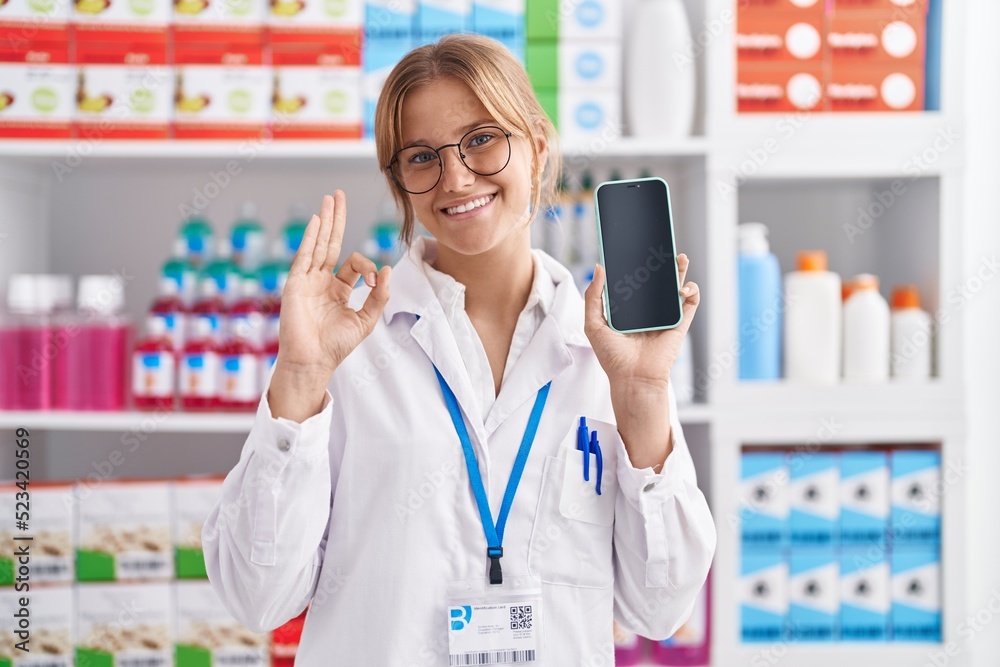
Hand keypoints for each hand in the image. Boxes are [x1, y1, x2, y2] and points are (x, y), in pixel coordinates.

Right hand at [269, 191, 390, 420]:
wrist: (313, 361)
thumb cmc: (336, 346)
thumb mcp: (366, 320)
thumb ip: (379, 296)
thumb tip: (386, 270)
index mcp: (337, 290)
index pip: (353, 263)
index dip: (367, 267)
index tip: (374, 281)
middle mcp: (321, 282)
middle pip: (330, 243)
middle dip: (337, 219)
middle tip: (339, 194)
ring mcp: (306, 281)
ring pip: (317, 244)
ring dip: (325, 220)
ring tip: (330, 198)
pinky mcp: (296, 284)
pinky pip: (304, 256)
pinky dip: (311, 238)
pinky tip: (319, 220)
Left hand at [583, 253, 699, 389]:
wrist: (633, 378)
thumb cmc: (612, 356)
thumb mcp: (594, 324)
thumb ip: (593, 296)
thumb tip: (599, 267)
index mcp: (628, 309)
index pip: (634, 282)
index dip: (636, 265)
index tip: (635, 247)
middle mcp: (647, 311)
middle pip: (656, 281)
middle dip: (661, 263)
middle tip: (661, 247)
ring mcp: (664, 317)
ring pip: (675, 289)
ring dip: (680, 272)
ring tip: (680, 257)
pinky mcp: (679, 325)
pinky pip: (690, 305)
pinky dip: (692, 293)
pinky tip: (684, 288)